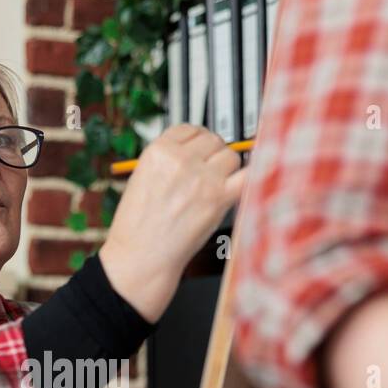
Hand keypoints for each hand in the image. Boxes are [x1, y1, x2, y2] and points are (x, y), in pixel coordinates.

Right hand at [99, 124, 247, 322]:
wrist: (141, 258)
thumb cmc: (138, 226)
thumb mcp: (142, 179)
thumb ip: (168, 161)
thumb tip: (197, 152)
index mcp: (158, 152)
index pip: (189, 129)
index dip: (197, 140)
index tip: (200, 150)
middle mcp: (181, 160)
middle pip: (213, 141)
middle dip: (213, 154)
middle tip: (209, 172)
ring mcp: (202, 178)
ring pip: (231, 156)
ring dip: (228, 169)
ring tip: (217, 186)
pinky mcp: (219, 199)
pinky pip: (247, 176)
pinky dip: (249, 178)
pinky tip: (242, 184)